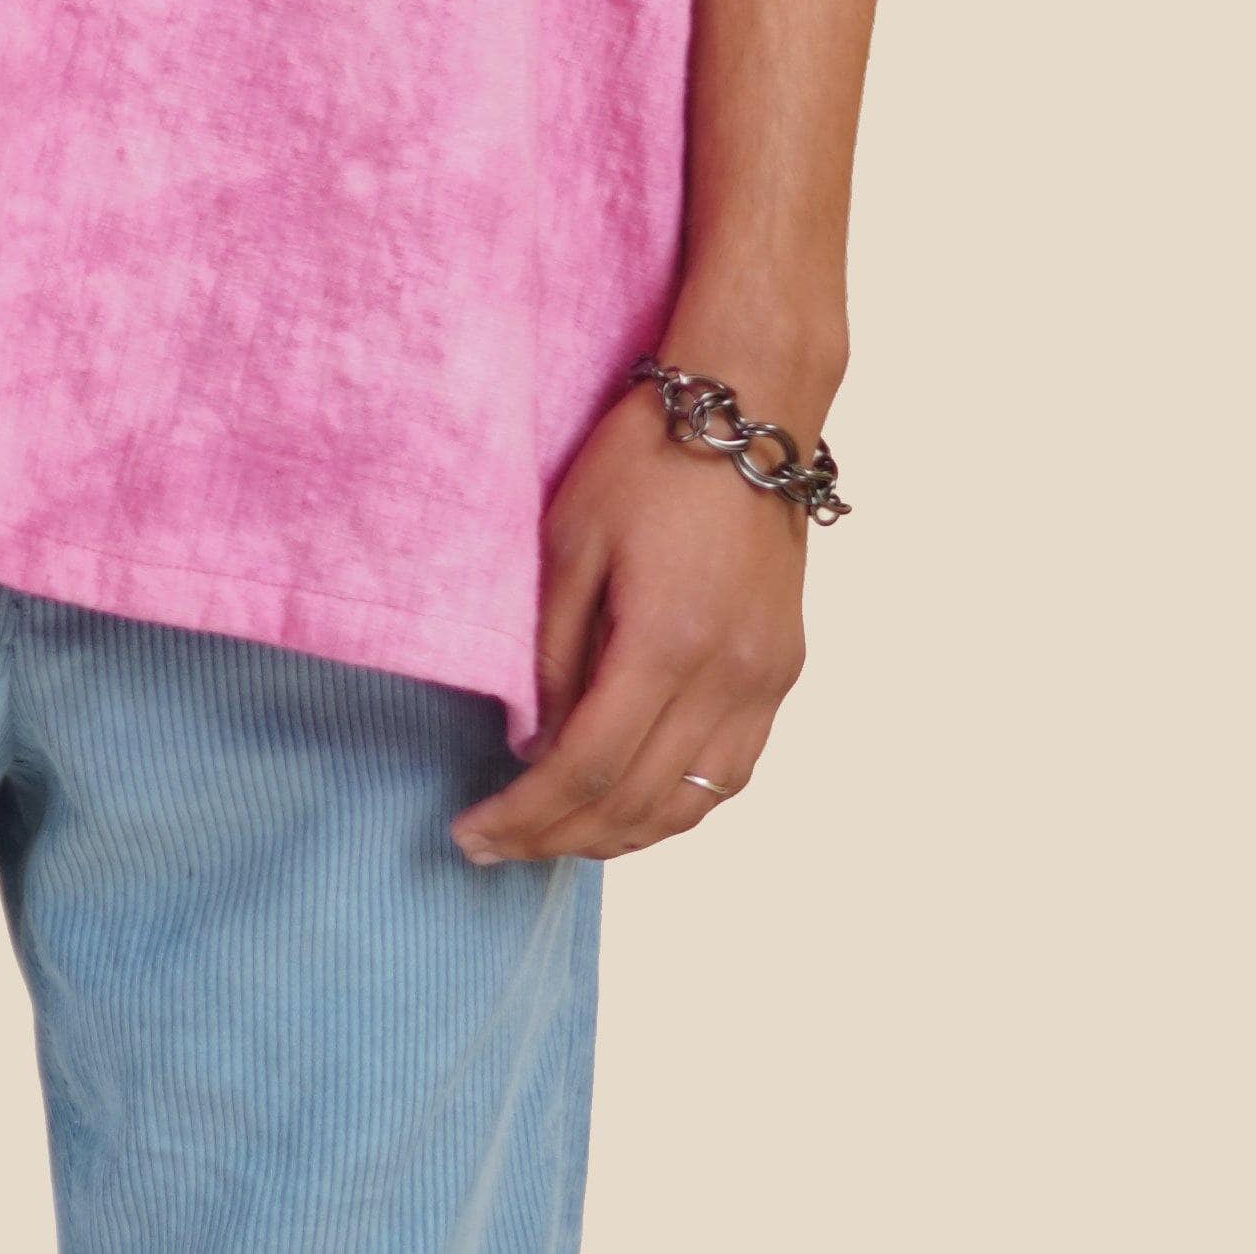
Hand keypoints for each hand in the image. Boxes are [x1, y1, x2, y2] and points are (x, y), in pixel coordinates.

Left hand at [449, 380, 809, 864]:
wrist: (749, 408)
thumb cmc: (647, 457)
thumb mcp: (571, 539)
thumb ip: (553, 653)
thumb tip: (534, 743)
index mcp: (667, 642)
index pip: (587, 770)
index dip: (526, 817)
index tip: (472, 834)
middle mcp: (727, 678)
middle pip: (638, 804)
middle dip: (559, 839)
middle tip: (497, 847)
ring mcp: (765, 681)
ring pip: (691, 806)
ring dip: (619, 836)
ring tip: (555, 835)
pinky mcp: (783, 671)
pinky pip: (729, 774)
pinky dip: (676, 805)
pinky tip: (631, 802)